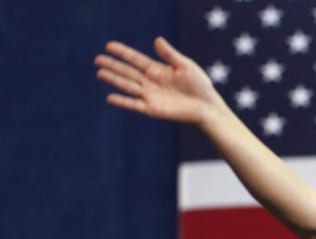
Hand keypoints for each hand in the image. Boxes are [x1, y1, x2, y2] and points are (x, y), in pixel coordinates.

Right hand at [95, 38, 220, 125]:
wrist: (206, 107)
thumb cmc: (199, 85)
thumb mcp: (186, 66)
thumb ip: (170, 55)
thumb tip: (156, 40)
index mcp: (157, 70)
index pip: (135, 59)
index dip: (123, 52)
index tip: (109, 45)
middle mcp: (150, 82)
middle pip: (127, 72)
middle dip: (113, 65)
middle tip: (97, 59)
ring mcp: (150, 96)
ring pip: (128, 86)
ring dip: (114, 80)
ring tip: (99, 73)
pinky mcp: (152, 109)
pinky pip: (134, 104)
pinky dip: (123, 101)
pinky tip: (110, 97)